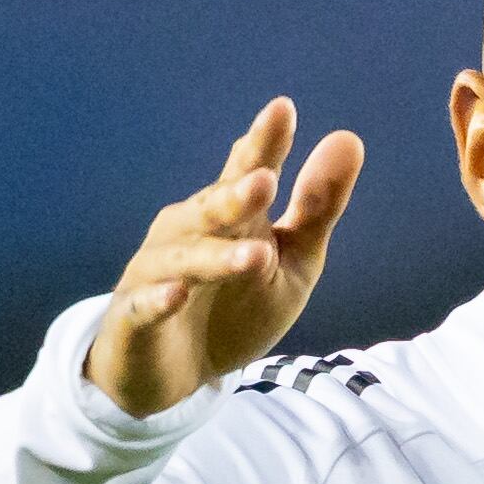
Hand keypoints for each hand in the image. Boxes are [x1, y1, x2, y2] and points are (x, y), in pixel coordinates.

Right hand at [83, 97, 364, 414]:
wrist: (173, 373)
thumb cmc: (234, 307)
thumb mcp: (290, 261)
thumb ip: (316, 207)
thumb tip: (349, 137)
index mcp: (226, 215)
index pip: (245, 172)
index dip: (262, 144)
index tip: (283, 109)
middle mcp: (186, 233)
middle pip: (213, 210)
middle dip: (236, 196)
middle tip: (266, 180)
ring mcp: (156, 273)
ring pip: (186, 259)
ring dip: (217, 257)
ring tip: (257, 255)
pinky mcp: (134, 318)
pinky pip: (145, 306)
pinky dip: (159, 299)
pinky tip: (177, 294)